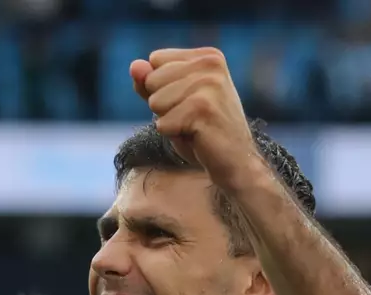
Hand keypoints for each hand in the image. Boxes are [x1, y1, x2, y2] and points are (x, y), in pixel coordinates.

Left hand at [131, 47, 259, 188]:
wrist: (236, 162)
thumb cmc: (202, 132)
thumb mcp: (172, 102)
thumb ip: (150, 82)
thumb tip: (134, 66)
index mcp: (207, 56)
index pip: (155, 59)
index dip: (161, 86)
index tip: (188, 102)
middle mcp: (210, 63)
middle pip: (152, 79)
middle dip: (163, 105)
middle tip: (191, 117)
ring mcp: (209, 84)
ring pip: (155, 101)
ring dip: (169, 121)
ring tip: (194, 126)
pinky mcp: (203, 108)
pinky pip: (163, 123)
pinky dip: (173, 135)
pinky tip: (197, 137)